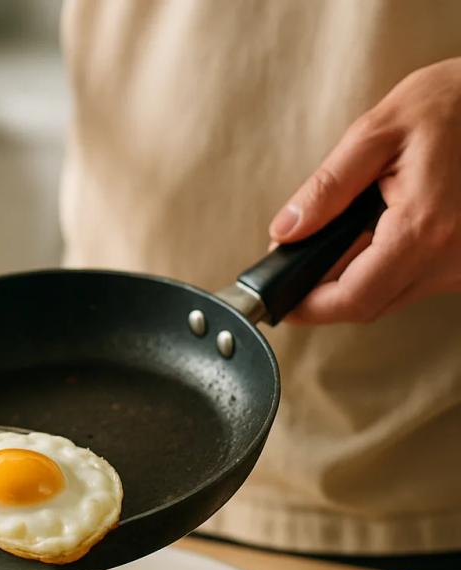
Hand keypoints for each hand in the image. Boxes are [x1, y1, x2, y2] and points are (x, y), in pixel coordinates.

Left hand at [269, 57, 460, 323]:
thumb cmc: (451, 104)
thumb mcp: (377, 133)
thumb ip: (326, 189)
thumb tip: (285, 233)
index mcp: (424, 229)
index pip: (353, 298)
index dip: (310, 308)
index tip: (282, 301)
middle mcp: (451, 259)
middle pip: (369, 306)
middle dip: (326, 295)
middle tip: (299, 263)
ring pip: (391, 298)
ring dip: (356, 281)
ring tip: (338, 239)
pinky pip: (414, 283)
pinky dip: (385, 270)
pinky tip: (377, 235)